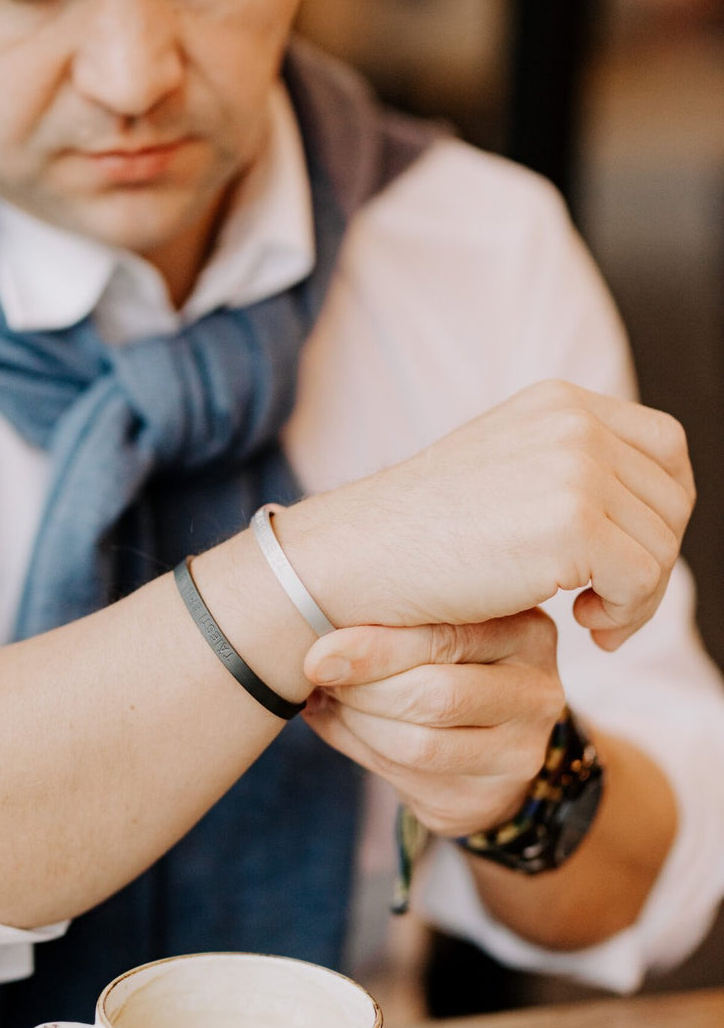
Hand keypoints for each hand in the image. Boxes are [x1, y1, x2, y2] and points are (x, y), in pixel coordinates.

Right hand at [284, 380, 694, 649]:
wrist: (356, 557)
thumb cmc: (419, 535)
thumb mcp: (503, 472)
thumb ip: (566, 470)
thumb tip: (644, 509)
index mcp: (559, 402)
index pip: (665, 446)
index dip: (662, 509)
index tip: (626, 556)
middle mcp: (574, 422)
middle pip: (672, 499)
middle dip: (653, 561)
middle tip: (608, 603)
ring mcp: (575, 468)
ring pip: (663, 545)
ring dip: (638, 596)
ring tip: (592, 618)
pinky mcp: (573, 524)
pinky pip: (643, 581)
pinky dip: (626, 615)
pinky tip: (583, 625)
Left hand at [301, 611, 564, 837]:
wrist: (483, 736)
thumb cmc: (445, 659)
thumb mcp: (434, 625)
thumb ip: (391, 624)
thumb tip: (318, 644)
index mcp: (527, 633)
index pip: (446, 638)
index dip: (374, 649)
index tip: (319, 655)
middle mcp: (537, 694)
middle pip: (436, 697)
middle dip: (364, 690)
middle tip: (322, 676)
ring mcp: (521, 754)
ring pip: (419, 746)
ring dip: (358, 724)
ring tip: (333, 700)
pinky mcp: (487, 799)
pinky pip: (408, 781)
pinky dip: (361, 751)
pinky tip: (349, 728)